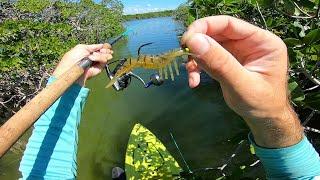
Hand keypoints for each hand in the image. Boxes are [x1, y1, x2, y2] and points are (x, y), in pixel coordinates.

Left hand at [53, 44, 112, 85]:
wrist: (72, 67)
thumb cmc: (74, 57)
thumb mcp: (83, 47)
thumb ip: (94, 46)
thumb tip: (103, 45)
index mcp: (90, 51)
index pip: (100, 48)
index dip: (104, 47)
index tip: (106, 45)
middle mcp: (94, 57)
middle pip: (105, 52)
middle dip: (105, 50)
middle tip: (104, 50)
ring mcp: (97, 63)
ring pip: (106, 57)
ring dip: (101, 54)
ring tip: (93, 55)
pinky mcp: (99, 69)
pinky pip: (104, 61)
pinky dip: (100, 58)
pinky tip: (93, 58)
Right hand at [182, 15, 302, 147]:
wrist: (264, 121)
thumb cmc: (261, 104)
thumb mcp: (241, 85)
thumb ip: (220, 63)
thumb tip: (194, 41)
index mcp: (262, 42)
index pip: (230, 24)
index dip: (206, 27)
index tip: (187, 39)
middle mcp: (249, 42)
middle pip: (217, 32)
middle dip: (198, 44)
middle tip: (184, 56)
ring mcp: (238, 52)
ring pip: (209, 45)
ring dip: (195, 58)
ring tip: (191, 74)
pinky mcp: (228, 61)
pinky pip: (207, 58)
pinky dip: (198, 67)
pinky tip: (194, 81)